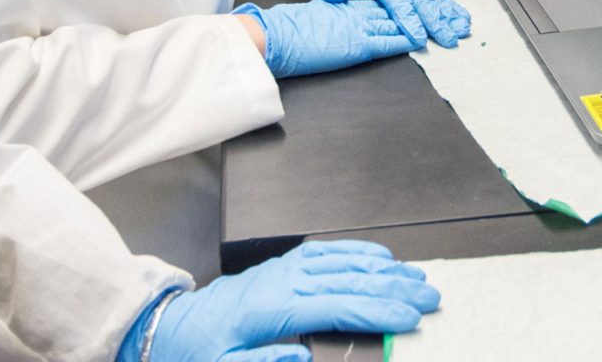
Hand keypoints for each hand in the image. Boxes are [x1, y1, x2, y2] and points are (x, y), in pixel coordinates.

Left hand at [147, 240, 439, 361]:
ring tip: (416, 278)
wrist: (173, 327)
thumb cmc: (200, 351)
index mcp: (272, 308)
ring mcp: (284, 269)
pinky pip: (326, 252)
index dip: (375, 311)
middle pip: (349, 280)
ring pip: (343, 262)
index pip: (336, 306)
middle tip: (428, 298)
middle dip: (393, 288)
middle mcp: (282, 281)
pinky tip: (380, 257)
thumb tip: (304, 358)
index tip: (406, 318)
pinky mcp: (283, 265)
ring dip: (384, 269)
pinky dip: (357, 251)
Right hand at [234, 0, 419, 78]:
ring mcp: (357, 29)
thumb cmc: (287, 30)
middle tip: (429, 14)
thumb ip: (328, 16)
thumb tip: (332, 19)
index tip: (404, 7)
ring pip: (392, 25)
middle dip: (408, 13)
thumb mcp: (312, 17)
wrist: (277, 35)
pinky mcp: (358, 46)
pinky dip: (403, 41)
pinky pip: (387, 43)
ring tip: (432, 29)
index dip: (390, 6)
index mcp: (341, 7)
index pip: (372, 4)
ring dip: (413, 27)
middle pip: (387, 12)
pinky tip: (416, 41)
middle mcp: (353, 14)